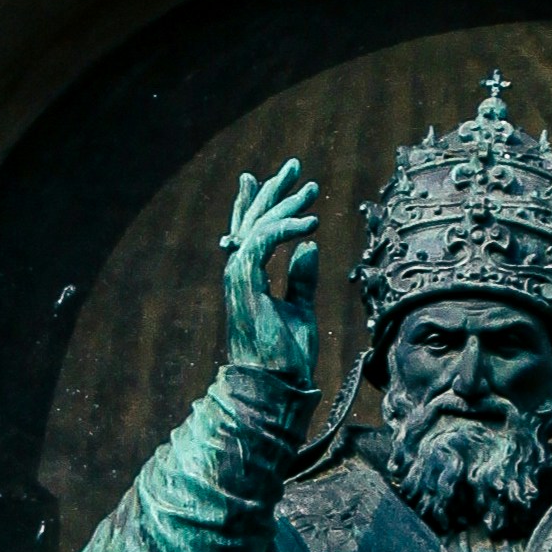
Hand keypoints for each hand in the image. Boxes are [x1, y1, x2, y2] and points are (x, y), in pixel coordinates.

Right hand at [221, 157, 319, 385]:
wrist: (276, 385)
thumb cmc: (286, 357)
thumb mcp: (300, 309)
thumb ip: (301, 279)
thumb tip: (309, 248)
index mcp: (249, 278)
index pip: (252, 232)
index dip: (261, 203)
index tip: (278, 180)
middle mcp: (239, 273)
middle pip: (253, 221)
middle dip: (274, 191)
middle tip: (296, 166)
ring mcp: (239, 277)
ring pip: (258, 226)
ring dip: (285, 204)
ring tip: (312, 190)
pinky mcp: (246, 283)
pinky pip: (263, 242)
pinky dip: (285, 228)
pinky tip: (310, 224)